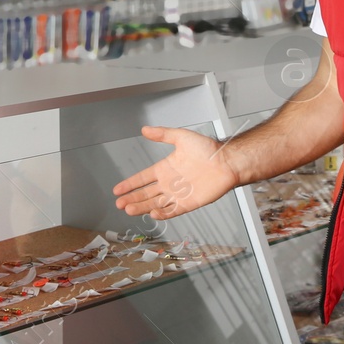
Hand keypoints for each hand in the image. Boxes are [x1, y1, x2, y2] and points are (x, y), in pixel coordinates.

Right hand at [112, 126, 237, 219]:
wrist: (226, 162)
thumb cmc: (207, 149)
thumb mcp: (181, 137)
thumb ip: (163, 134)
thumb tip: (145, 129)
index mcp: (165, 168)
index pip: (142, 178)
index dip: (129, 184)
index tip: (117, 190)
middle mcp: (169, 183)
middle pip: (146, 194)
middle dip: (132, 199)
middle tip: (119, 204)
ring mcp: (178, 194)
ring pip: (155, 204)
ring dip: (142, 207)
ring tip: (129, 210)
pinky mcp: (189, 203)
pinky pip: (172, 211)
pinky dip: (162, 214)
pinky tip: (152, 215)